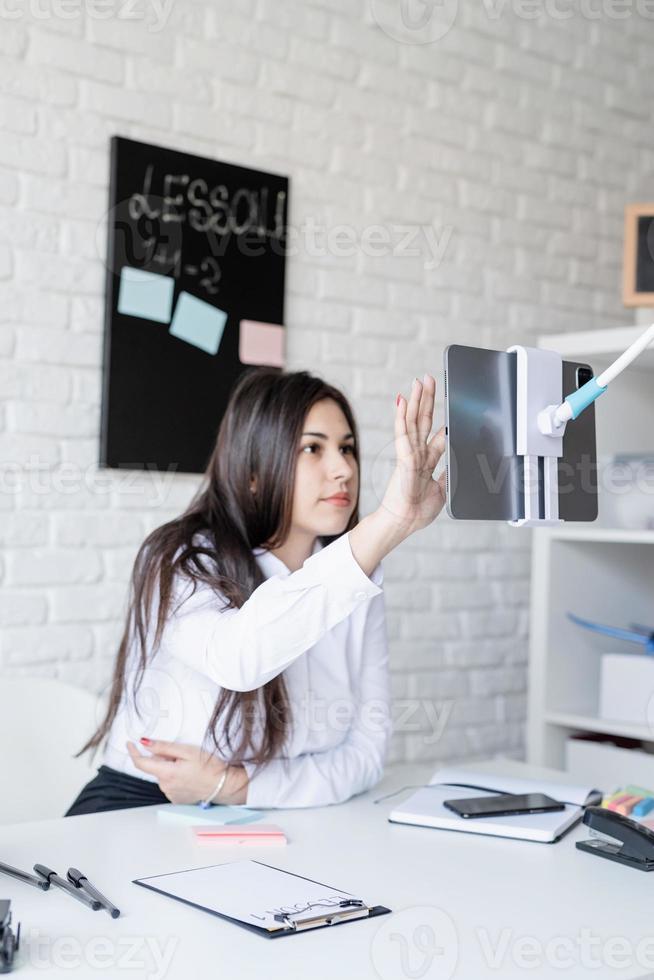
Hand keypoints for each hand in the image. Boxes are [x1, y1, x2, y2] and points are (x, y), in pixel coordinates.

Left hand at [126, 739, 248, 804]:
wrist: (223, 785)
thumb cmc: (209, 767)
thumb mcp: (187, 751)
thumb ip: (164, 747)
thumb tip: (145, 743)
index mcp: (166, 773)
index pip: (141, 763)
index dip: (133, 752)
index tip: (130, 744)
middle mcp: (165, 786)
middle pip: (155, 767)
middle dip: (162, 758)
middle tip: (180, 754)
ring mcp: (170, 794)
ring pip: (163, 775)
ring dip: (170, 768)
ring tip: (189, 765)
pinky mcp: (176, 799)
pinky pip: (170, 784)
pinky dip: (175, 777)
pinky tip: (189, 775)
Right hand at [379, 373, 446, 535]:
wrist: (403, 523)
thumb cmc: (417, 511)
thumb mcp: (443, 489)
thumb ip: (448, 473)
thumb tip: (460, 463)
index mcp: (426, 461)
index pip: (435, 434)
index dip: (442, 419)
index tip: (446, 403)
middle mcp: (417, 454)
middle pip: (423, 421)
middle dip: (427, 400)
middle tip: (429, 379)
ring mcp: (409, 454)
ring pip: (413, 421)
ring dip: (416, 400)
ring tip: (417, 381)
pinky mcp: (403, 458)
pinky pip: (403, 433)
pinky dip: (402, 416)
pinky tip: (403, 401)